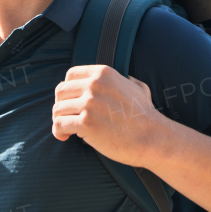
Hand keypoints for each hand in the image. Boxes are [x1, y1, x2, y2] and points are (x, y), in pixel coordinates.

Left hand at [51, 65, 167, 166]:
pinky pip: (59, 124)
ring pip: (57, 109)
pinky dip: (58, 132)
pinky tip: (64, 137)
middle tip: (67, 118)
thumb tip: (124, 79)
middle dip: (62, 105)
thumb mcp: (138, 88)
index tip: (71, 102)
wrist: (152, 138)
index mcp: (104, 73)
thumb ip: (125, 80)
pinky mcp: (86, 123)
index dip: (68, 90)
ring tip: (66, 130)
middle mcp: (94, 85)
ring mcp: (89, 103)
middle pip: (61, 91)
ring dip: (59, 120)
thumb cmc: (146, 116)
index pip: (71, 75)